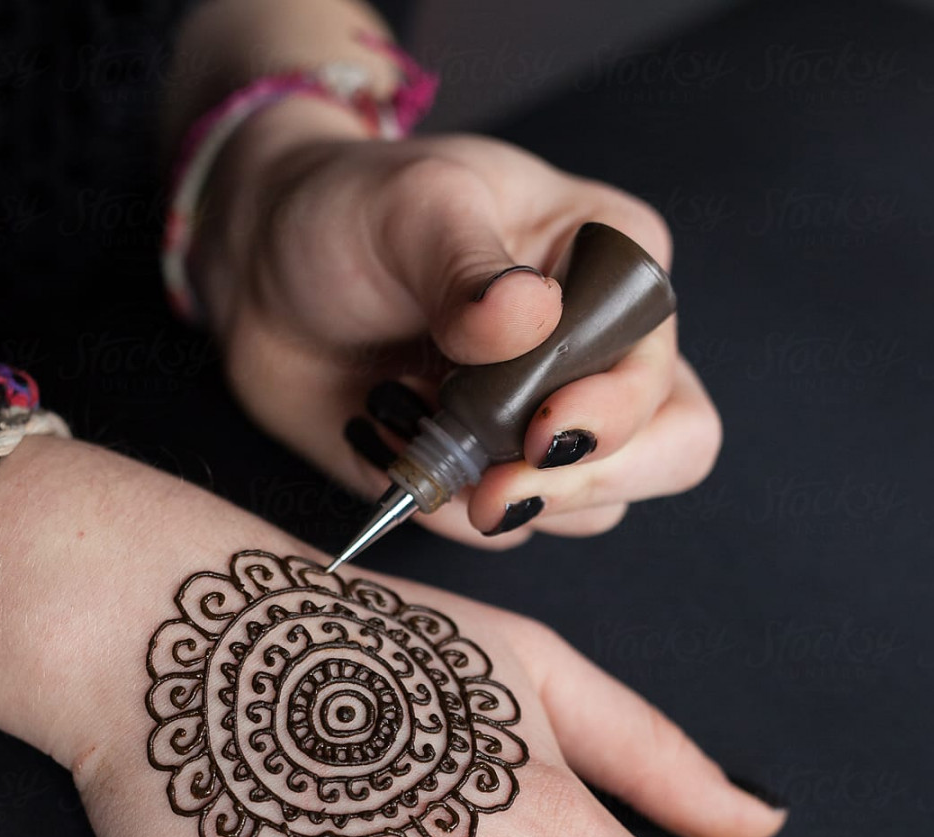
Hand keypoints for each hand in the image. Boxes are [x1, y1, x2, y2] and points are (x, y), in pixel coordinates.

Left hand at [194, 114, 722, 546]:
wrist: (264, 278)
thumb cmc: (348, 214)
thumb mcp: (407, 208)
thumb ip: (467, 265)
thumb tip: (527, 316)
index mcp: (615, 266)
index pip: (662, 365)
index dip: (615, 413)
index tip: (537, 427)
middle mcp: (604, 353)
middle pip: (668, 454)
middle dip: (582, 484)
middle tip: (492, 493)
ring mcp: (551, 425)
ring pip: (588, 508)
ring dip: (495, 492)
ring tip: (408, 421)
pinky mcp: (495, 478)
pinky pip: (501, 531)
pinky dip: (442, 507)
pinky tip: (390, 441)